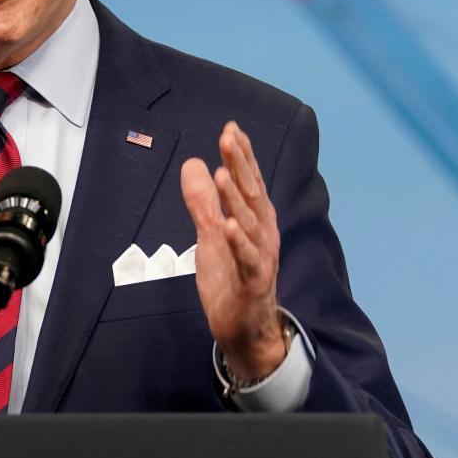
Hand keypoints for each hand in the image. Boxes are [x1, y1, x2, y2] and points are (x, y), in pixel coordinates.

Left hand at [179, 122, 285, 381]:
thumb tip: (195, 163)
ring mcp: (260, 258)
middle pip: (252, 194)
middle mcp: (263, 234)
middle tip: (228, 137)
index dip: (242, 156)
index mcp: (255, 220)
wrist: (246, 329)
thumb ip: (203, 201)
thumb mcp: (211, 235)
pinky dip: (239, 243)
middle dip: (240, 165)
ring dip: (237, 199)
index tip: (231, 128)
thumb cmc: (232, 277)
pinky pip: (247, 260)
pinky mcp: (252, 282)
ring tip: (223, 174)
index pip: (249, 182)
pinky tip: (229, 226)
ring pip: (249, 224)